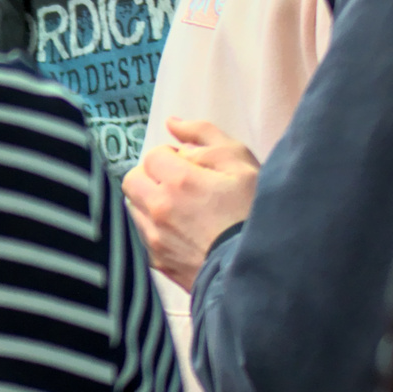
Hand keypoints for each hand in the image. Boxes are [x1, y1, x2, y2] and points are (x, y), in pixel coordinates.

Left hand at [122, 118, 260, 290]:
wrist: (259, 269)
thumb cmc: (254, 213)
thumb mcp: (241, 163)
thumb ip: (205, 135)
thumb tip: (173, 122)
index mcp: (179, 181)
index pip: (153, 154)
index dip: (172, 156)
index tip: (191, 168)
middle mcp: (159, 208)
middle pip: (133, 179)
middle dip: (151, 176)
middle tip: (177, 184)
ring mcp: (154, 238)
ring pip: (132, 207)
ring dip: (148, 201)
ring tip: (178, 209)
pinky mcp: (156, 261)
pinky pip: (139, 234)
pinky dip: (151, 227)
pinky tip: (178, 231)